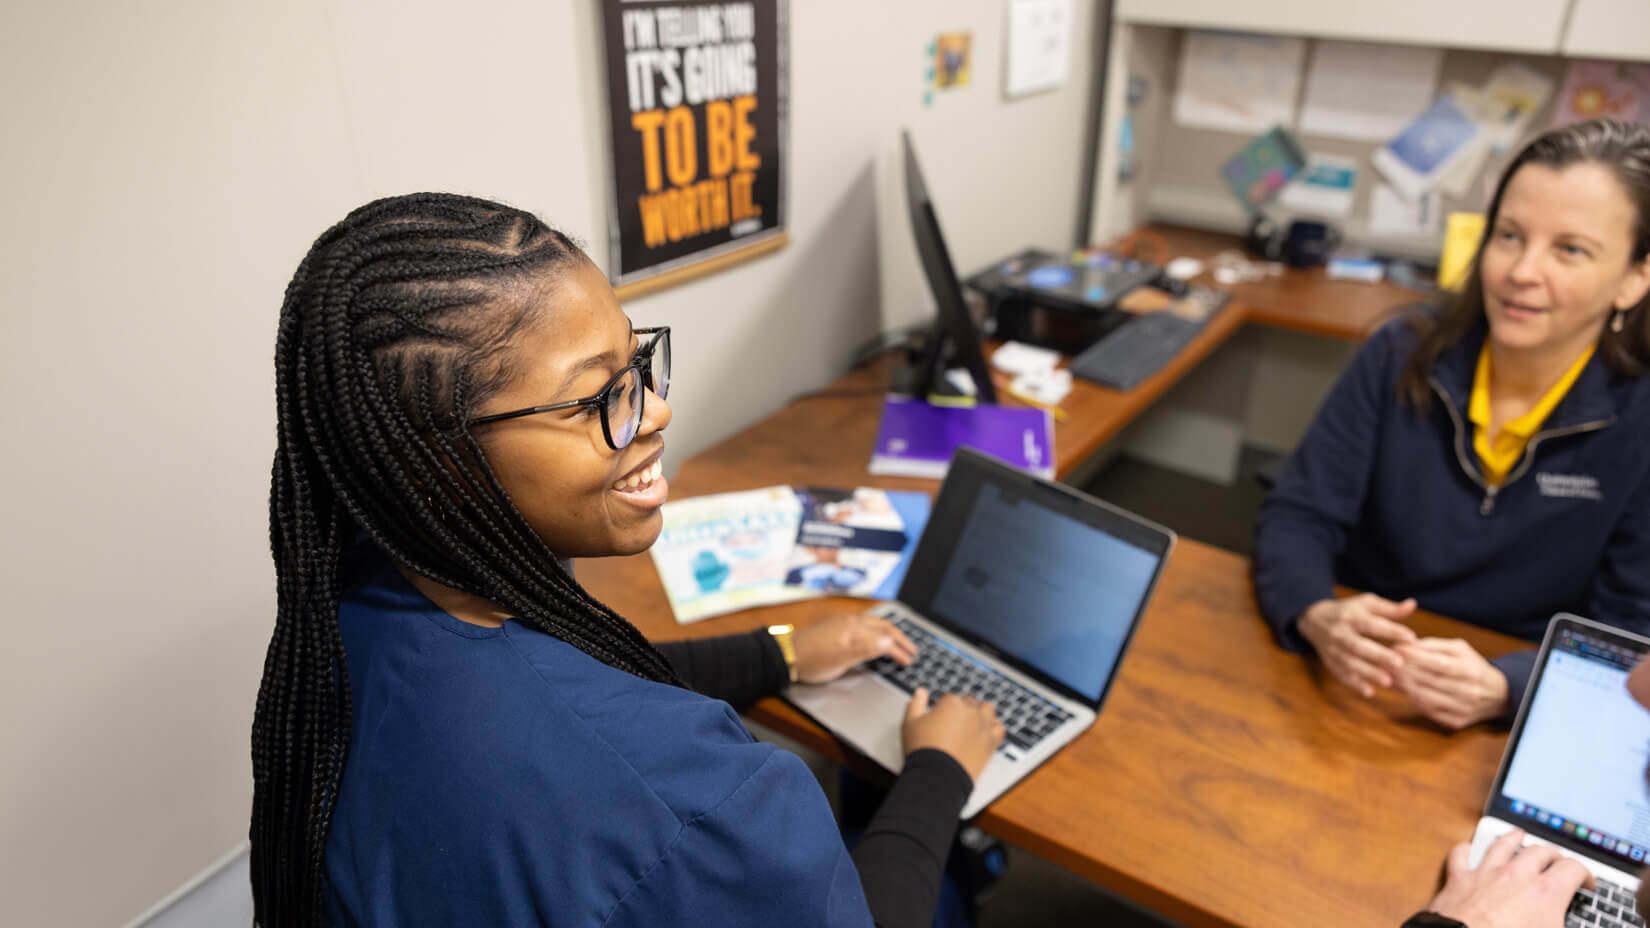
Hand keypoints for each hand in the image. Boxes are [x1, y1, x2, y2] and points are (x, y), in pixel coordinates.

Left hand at [791, 611, 917, 683]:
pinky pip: (865, 625)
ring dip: (889, 633)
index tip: (909, 660)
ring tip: (899, 642)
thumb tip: (887, 642)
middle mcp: (851, 621)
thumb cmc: (811, 660)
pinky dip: (877, 631)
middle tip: (912, 650)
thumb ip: (865, 650)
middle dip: (900, 637)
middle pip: (883, 626)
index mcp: (854, 628)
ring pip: (874, 624)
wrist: (786, 654)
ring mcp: (844, 623)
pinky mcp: (838, 627)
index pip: (885, 637)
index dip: (899, 649)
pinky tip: (877, 637)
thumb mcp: (839, 660)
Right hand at [901, 688, 1004, 781]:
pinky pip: (999, 729)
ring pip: (987, 710)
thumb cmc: (923, 750)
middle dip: (962, 710)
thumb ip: (915, 704)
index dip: (943, 708)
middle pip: (969, 702)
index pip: (950, 698)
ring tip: (972, 723)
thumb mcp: (910, 724)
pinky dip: (994, 728)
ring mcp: (983, 726)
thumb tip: (921, 692)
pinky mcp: (991, 742)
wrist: (938, 777)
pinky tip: (987, 732)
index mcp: (951, 703)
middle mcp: (970, 711)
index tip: (939, 719)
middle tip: (953, 724)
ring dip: (981, 713)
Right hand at [1296, 594, 1417, 697]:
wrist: (1314, 619)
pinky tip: (1369, 691)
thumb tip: (1412, 604)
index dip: (1391, 630)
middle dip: (1378, 655)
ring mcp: (1333, 649)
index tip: (1411, 637)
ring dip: (1368, 673)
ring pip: (1350, 663)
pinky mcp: (1330, 662)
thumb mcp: (1366, 604)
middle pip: (1359, 645)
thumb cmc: (1348, 611)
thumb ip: (1389, 608)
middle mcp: (1340, 633)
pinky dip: (1354, 684)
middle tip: (1399, 663)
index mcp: (1351, 616)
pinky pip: (1341, 675)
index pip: (1372, 624)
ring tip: (1388, 681)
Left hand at [1393, 637, 1508, 729]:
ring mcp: (1463, 709)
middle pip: (1430, 681)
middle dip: (1404, 671)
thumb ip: (1432, 645)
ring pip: (1426, 698)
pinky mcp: (1457, 722)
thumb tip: (1405, 645)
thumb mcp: (1459, 649)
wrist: (1499, 695)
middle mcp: (1468, 691)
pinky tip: (1401, 689)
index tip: (1396, 649)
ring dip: (1403, 686)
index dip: (1415, 657)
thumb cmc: (1472, 666)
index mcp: (1470, 670)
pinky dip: (1412, 700)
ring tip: (1388, 675)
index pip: (1440, 664)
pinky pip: (1429, 711)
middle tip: (1384, 662)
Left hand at [1426, 829, 1592, 927]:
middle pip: (1539, 851)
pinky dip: (1464, 850)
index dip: (1585, 874)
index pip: (1573, 869)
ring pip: (1501, 845)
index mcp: (1545, 892)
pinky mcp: (1458, 880)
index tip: (1586, 882)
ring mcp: (1485, 874)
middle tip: (1557, 861)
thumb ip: (1563, 924)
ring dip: (1512, 838)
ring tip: (1519, 835)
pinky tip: (1466, 847)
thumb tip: (1566, 923)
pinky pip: (1460, 856)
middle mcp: (1516, 876)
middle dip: (1552, 854)